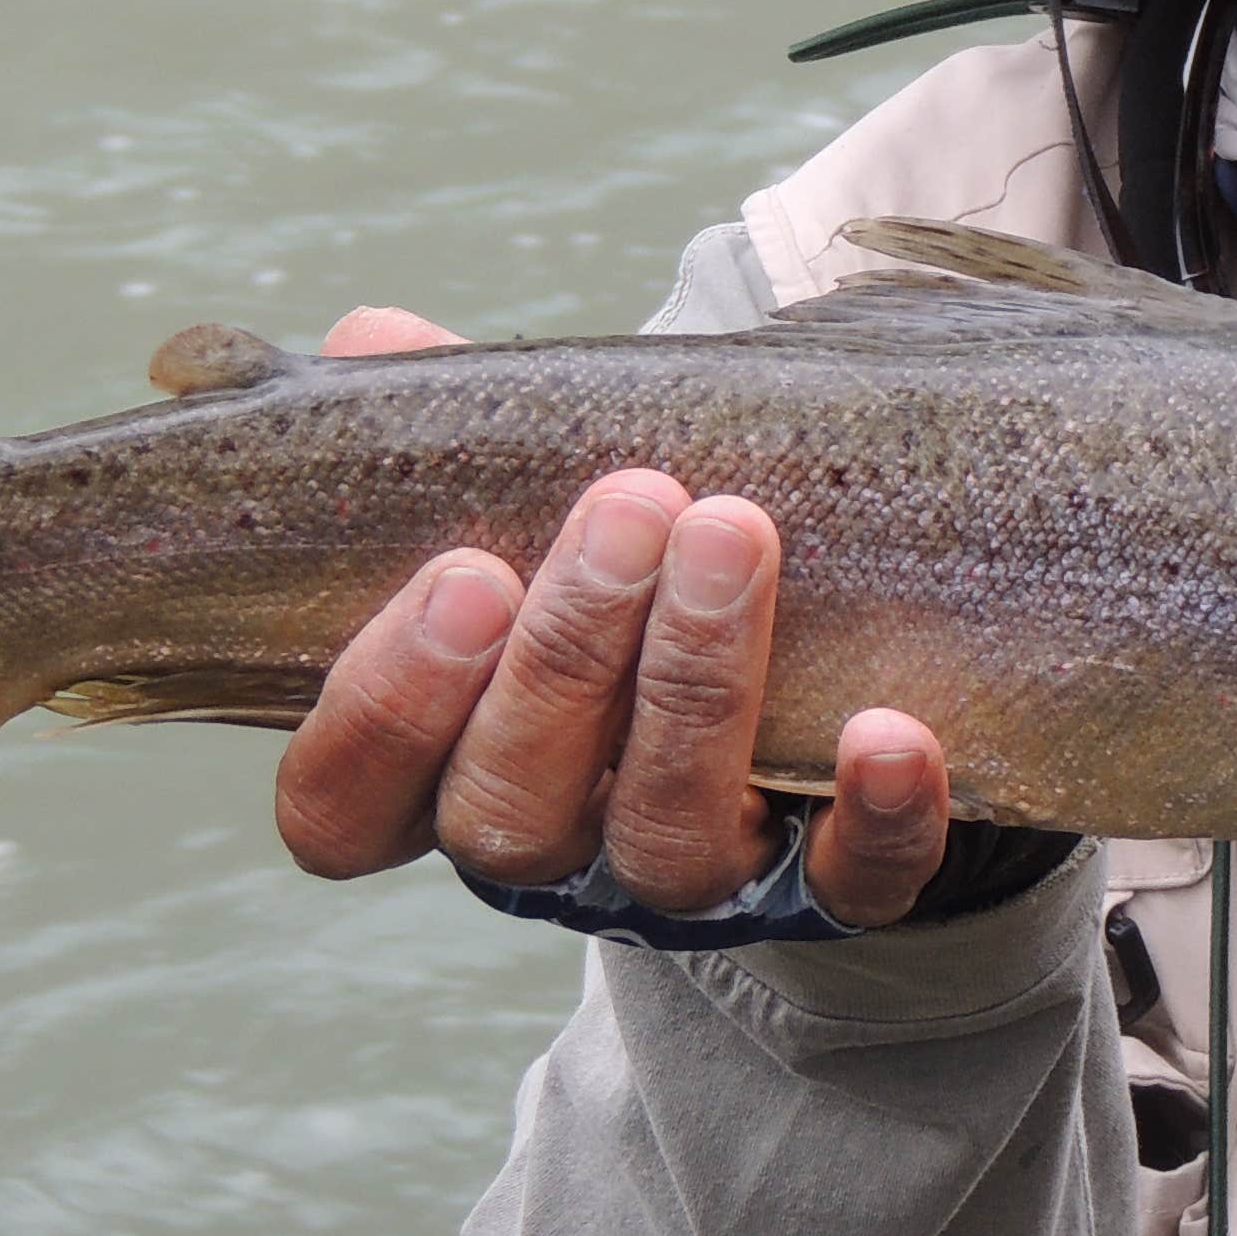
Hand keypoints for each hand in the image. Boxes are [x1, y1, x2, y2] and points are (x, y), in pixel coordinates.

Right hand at [270, 306, 956, 922]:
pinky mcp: (831, 894)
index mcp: (441, 768)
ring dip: (696, 689)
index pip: (345, 800)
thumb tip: (374, 342)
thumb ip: (448, 442)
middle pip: (510, 809)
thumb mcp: (527, 508)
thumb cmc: (621, 579)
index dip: (385, 710)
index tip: (463, 573)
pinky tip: (891, 733)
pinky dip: (875, 818)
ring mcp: (690, 882)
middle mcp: (553, 847)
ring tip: (731, 533)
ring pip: (665, 838)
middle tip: (633, 505)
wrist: (808, 664)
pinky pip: (854, 884)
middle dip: (564, 659)